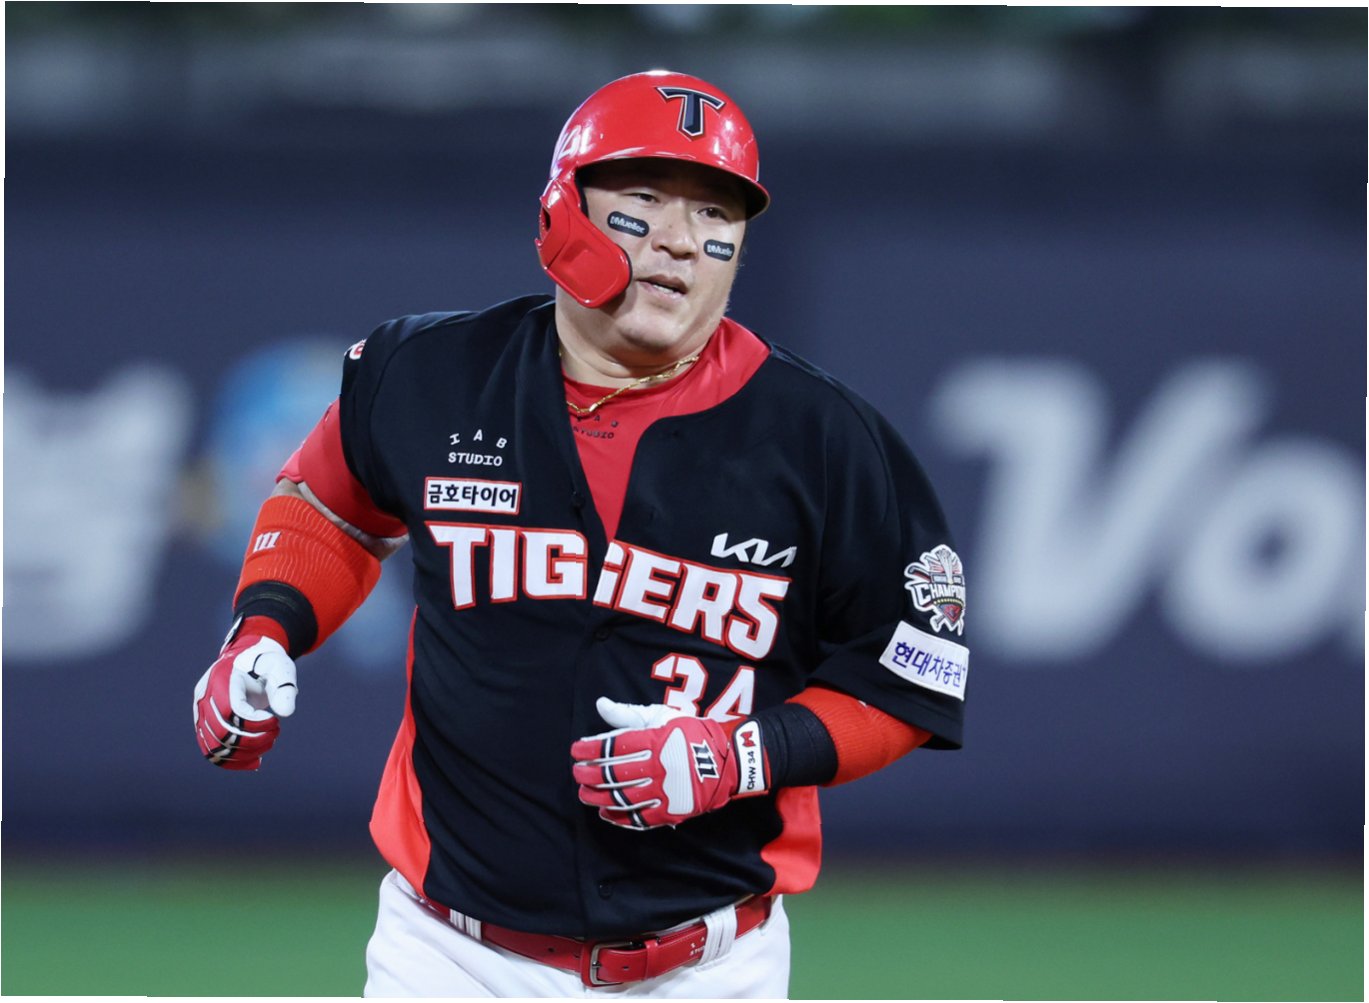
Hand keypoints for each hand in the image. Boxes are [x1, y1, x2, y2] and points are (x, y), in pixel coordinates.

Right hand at [193, 634, 297, 770]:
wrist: (248, 661)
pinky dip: (233, 762)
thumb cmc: (265, 664)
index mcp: (221, 678)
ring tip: (268, 743)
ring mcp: (199, 713)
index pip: (231, 711)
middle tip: (275, 733)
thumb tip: (286, 712)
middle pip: (222, 733)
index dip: (255, 723)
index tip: (274, 720)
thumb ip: (284, 687)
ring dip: (245, 753)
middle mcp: (204, 697)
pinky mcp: (203, 726)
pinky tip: (256, 761)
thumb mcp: (280, 668)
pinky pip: (211, 752)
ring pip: (215, 747)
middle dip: (253, 740)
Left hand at [571, 697, 768, 830]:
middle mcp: (658, 767)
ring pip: (620, 798)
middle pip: (612, 774)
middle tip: (576, 773)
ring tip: (584, 794)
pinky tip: (605, 812)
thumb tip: (600, 704)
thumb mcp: (662, 716)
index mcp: (655, 740)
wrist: (728, 761)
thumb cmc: (691, 734)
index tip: (576, 750)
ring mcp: (664, 791)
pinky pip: (638, 818)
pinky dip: (618, 817)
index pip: (611, 747)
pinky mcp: (670, 811)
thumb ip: (628, 713)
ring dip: (597, 797)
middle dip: (587, 775)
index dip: (589, 750)